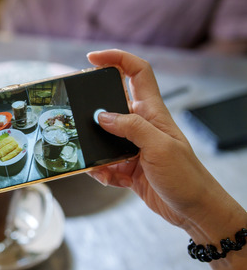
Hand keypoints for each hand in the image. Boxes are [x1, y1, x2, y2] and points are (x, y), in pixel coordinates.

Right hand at [87, 49, 245, 244]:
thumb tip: (101, 116)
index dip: (116, 59)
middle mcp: (142, 126)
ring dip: (93, 148)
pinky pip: (104, 164)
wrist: (195, 211)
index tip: (92, 58)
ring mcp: (134, 147)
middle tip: (76, 114)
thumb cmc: (186, 177)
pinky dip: (100, 171)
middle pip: (111, 105)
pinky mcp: (129, 168)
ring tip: (89, 156)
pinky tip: (103, 177)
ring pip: (102, 138)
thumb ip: (130, 128)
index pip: (136, 73)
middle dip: (92, 109)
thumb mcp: (159, 147)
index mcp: (153, 113)